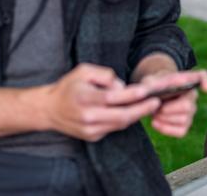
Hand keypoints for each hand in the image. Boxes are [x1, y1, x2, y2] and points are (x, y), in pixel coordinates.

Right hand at [44, 63, 160, 141]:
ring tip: (149, 105)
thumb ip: (105, 75)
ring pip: (120, 124)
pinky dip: (125, 120)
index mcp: (85, 98)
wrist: (50, 110)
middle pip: (121, 116)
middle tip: (156, 102)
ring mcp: (90, 130)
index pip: (113, 98)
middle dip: (142, 110)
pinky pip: (114, 128)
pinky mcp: (93, 136)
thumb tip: (122, 86)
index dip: (132, 96)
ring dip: (136, 115)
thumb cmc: (69, 87)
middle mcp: (88, 117)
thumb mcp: (83, 71)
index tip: (146, 91)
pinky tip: (133, 111)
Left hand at [140, 69, 206, 136]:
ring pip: (184, 120)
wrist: (151, 98)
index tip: (206, 89)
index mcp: (186, 80)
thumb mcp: (148, 81)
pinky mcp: (184, 125)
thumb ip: (149, 84)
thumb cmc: (152, 87)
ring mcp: (190, 112)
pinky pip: (181, 131)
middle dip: (169, 110)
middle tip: (157, 108)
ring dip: (165, 119)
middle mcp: (192, 96)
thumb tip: (146, 91)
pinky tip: (155, 122)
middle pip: (188, 106)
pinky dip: (166, 129)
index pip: (202, 76)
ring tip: (155, 113)